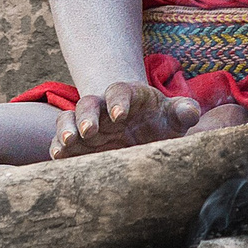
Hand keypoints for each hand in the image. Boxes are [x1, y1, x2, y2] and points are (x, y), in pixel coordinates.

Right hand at [49, 82, 204, 158]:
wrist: (143, 132)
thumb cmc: (161, 122)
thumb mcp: (174, 116)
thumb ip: (183, 112)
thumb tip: (190, 112)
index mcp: (128, 96)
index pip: (119, 90)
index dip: (118, 100)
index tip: (121, 114)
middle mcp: (103, 108)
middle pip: (88, 103)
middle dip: (87, 115)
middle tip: (89, 130)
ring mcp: (87, 125)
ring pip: (68, 119)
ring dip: (65, 129)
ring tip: (67, 143)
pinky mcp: (77, 144)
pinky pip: (60, 141)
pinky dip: (57, 147)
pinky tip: (58, 157)